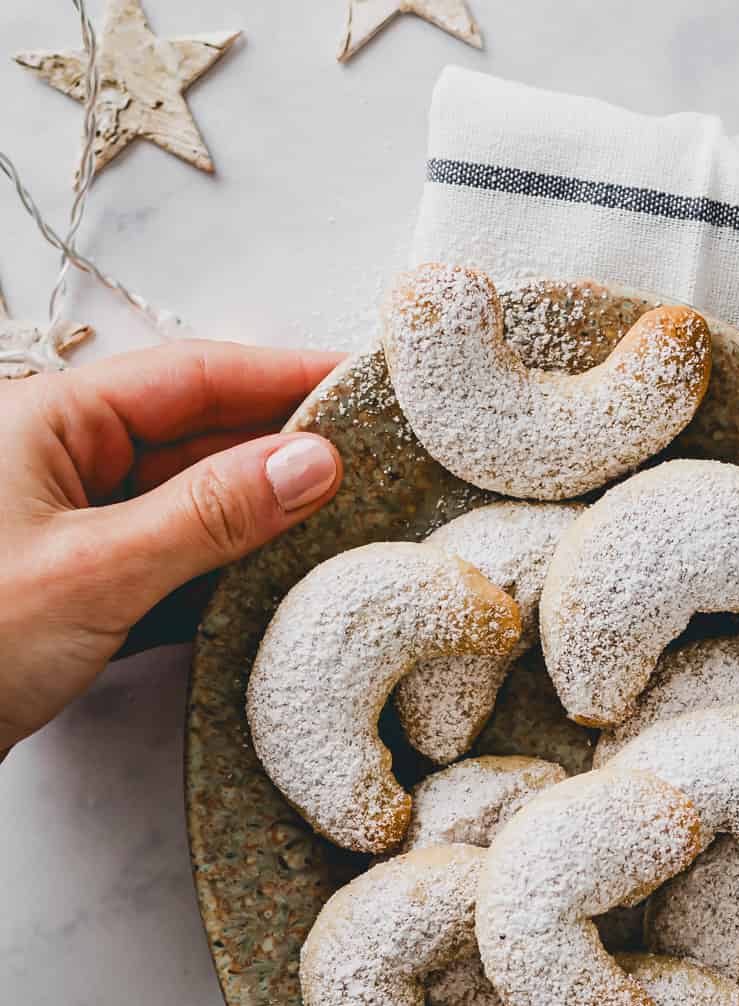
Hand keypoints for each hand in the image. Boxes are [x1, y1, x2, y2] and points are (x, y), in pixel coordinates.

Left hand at [0, 341, 343, 752]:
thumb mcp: (96, 571)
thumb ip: (210, 515)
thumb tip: (311, 462)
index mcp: (50, 421)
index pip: (192, 377)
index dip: (285, 374)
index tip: (366, 381)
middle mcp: (60, 462)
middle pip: (195, 436)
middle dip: (283, 446)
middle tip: (380, 460)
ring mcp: (70, 529)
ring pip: (187, 504)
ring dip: (261, 517)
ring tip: (349, 523)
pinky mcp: (77, 591)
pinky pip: (170, 565)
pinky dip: (224, 574)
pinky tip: (280, 587)